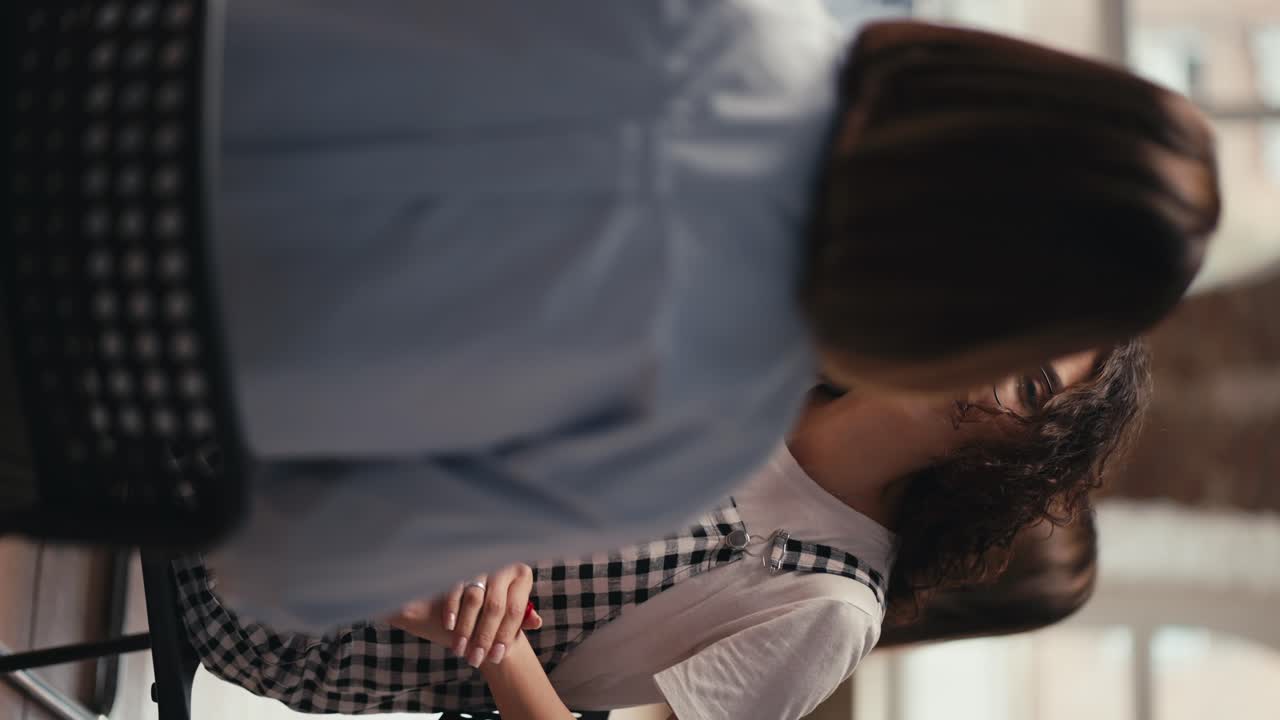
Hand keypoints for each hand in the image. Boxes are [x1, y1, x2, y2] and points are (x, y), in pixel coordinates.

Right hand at [389, 562, 542, 667]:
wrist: (481, 592)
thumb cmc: (502, 606)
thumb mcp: (515, 611)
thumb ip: (523, 618)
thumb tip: (536, 622)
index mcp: (522, 576)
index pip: (515, 610)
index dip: (505, 636)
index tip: (496, 657)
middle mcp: (502, 568)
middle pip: (495, 606)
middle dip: (484, 636)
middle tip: (475, 659)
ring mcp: (481, 567)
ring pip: (474, 599)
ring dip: (466, 628)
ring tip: (460, 650)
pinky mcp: (460, 569)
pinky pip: (455, 589)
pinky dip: (452, 609)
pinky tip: (449, 627)